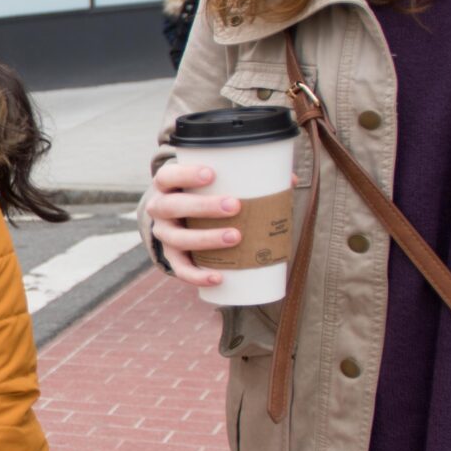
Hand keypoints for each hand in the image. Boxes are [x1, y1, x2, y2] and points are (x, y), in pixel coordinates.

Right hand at [147, 159, 246, 288]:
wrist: (175, 217)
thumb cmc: (200, 194)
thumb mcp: (211, 182)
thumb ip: (244, 178)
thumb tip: (290, 179)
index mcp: (167, 185)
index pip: (167, 176)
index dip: (186, 175)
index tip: (212, 174)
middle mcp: (159, 208)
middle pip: (172, 207)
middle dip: (203, 207)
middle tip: (234, 206)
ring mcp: (163, 234)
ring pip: (177, 239)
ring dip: (205, 239)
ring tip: (235, 237)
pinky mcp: (170, 256)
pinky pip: (180, 268)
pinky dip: (197, 276)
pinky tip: (218, 277)